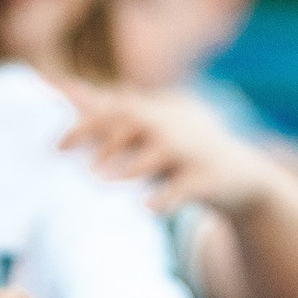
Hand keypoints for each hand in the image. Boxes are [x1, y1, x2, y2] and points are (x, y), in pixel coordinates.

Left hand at [57, 82, 269, 219]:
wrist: (242, 179)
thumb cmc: (185, 154)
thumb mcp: (153, 129)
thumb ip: (113, 112)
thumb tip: (68, 89)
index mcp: (160, 111)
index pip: (118, 107)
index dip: (85, 120)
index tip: (54, 145)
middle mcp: (176, 124)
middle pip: (134, 121)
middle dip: (102, 137)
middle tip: (71, 159)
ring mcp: (194, 150)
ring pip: (159, 153)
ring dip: (129, 166)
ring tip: (100, 181)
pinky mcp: (209, 179)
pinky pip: (185, 187)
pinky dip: (166, 197)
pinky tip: (146, 209)